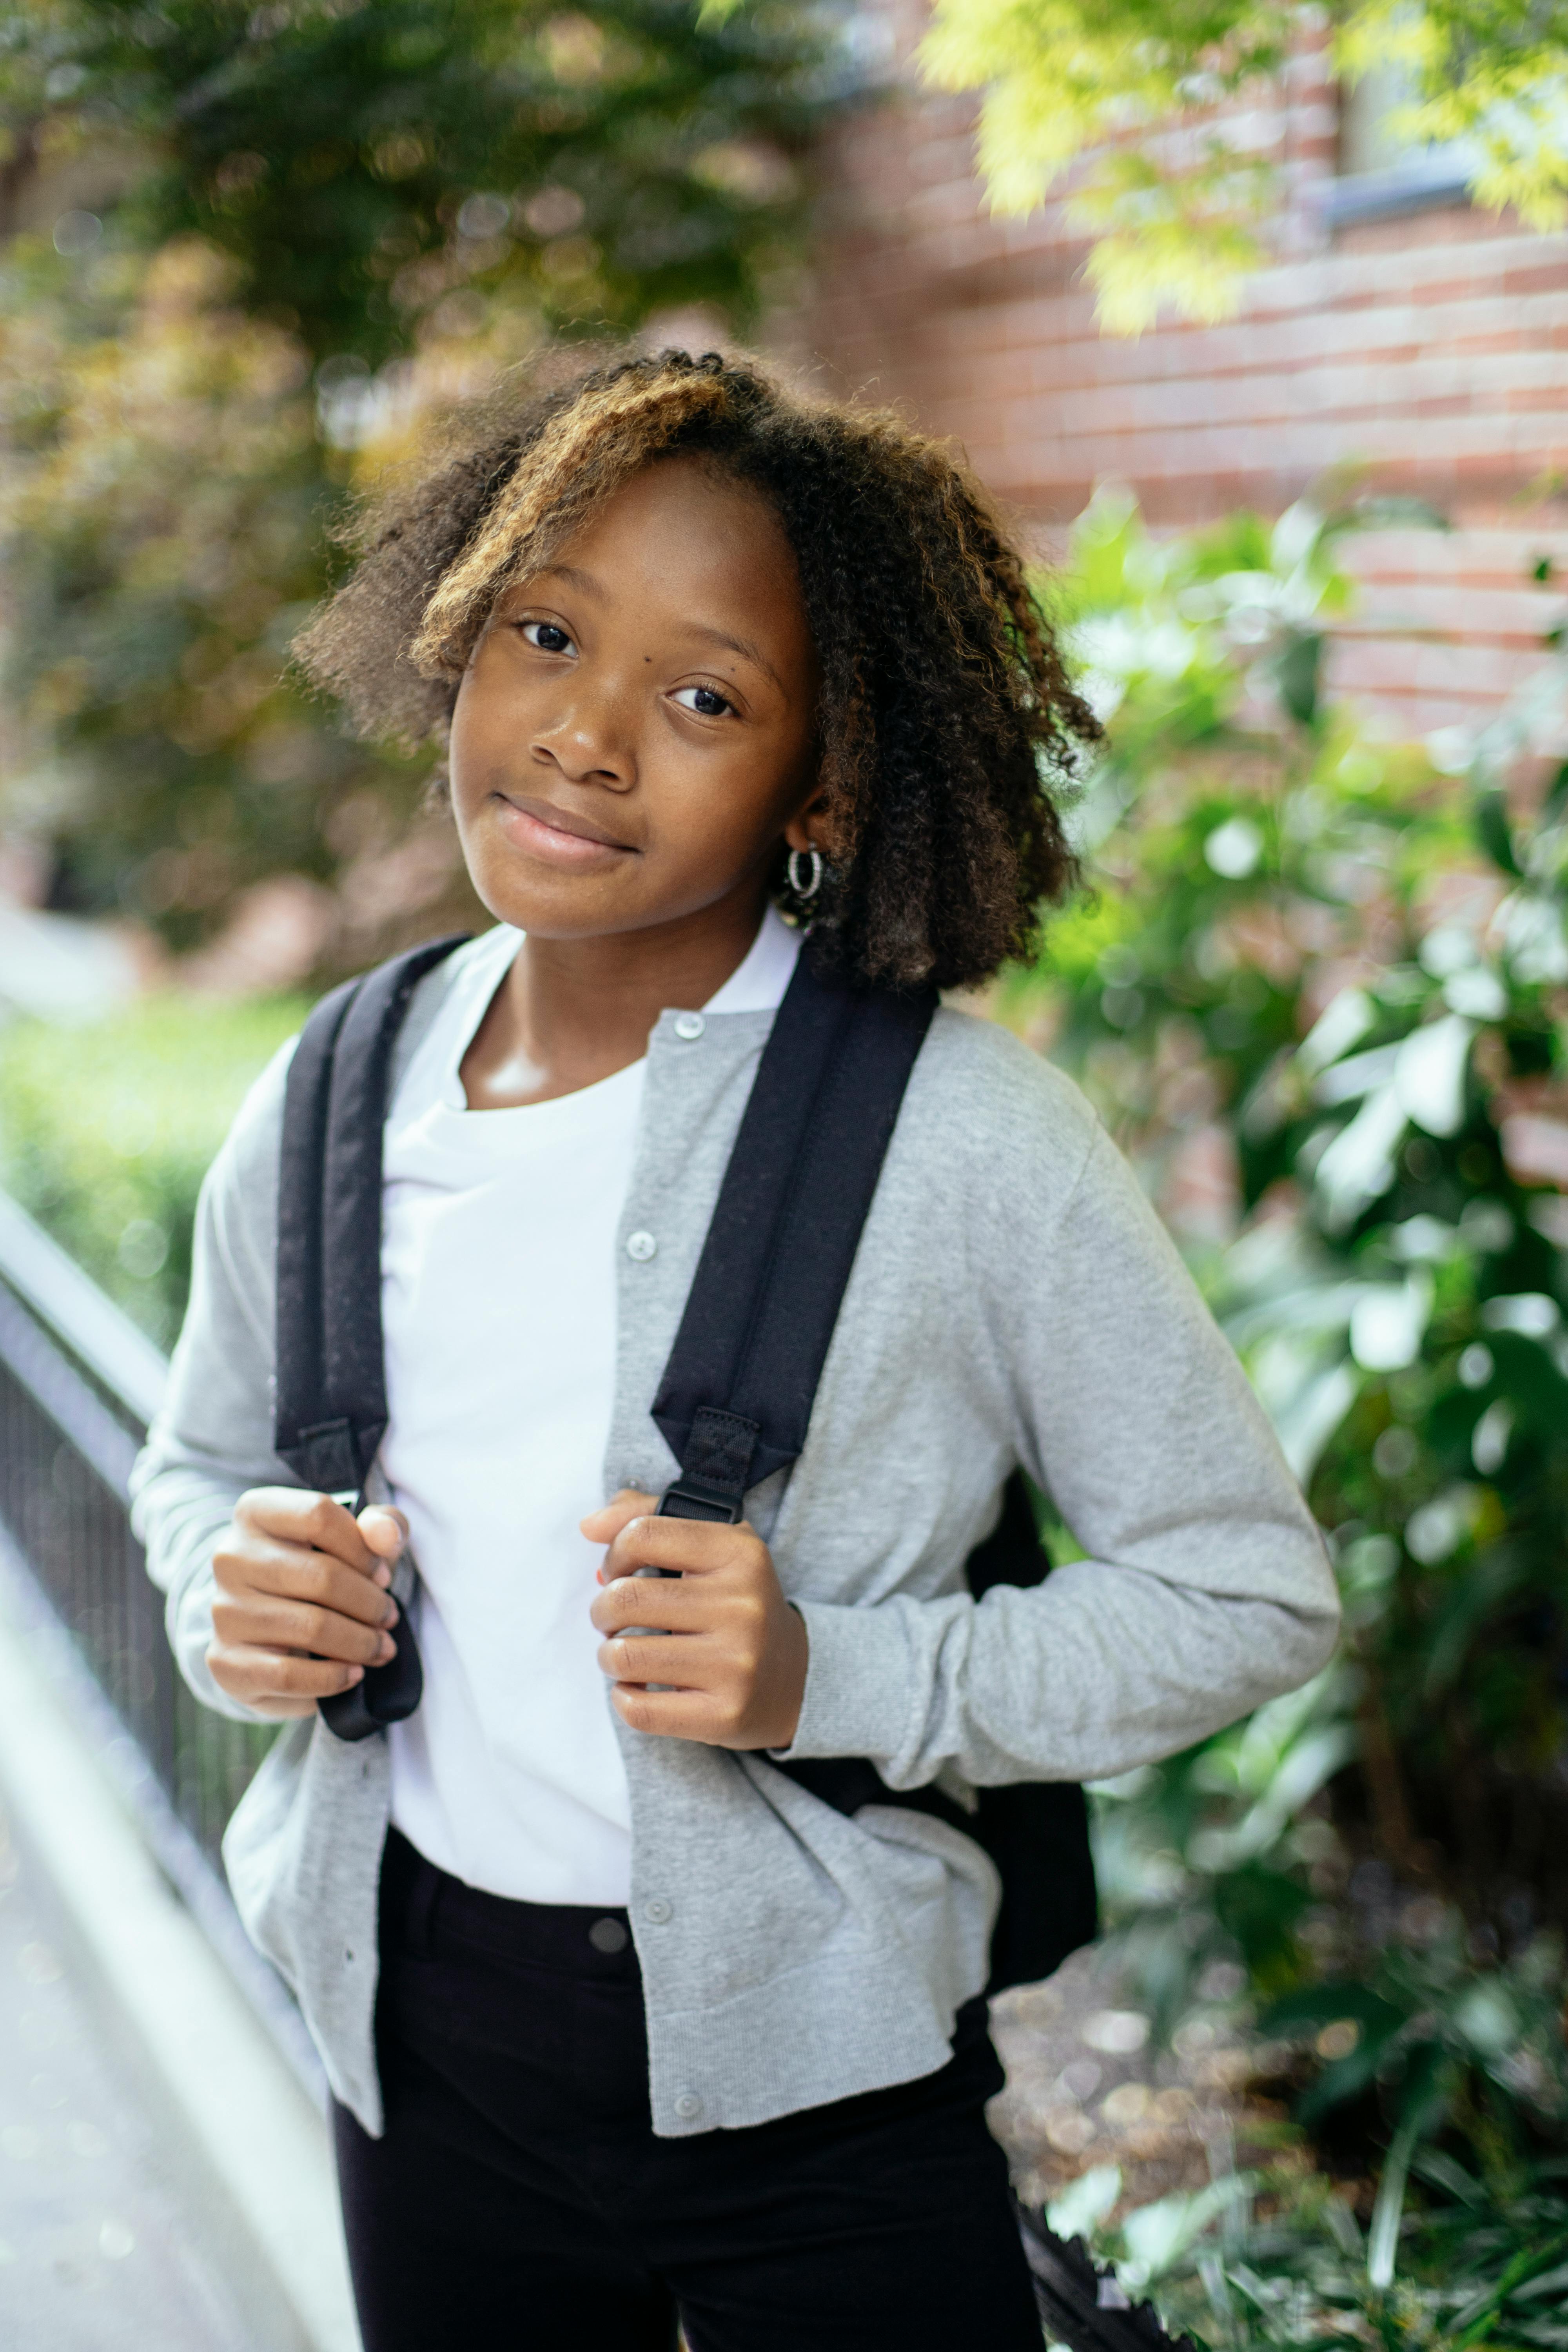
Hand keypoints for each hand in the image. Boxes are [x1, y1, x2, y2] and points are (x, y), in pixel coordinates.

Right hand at [208, 1489, 405, 1718]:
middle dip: (371, 1603)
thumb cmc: (319, 1573)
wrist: (265, 1632)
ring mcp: (223, 1611)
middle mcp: (229, 1558)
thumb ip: (382, 1526)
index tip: (382, 1575)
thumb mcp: (356, 1540)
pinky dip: (332, 1678)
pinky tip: (353, 1674)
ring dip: (360, 1643)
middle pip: (322, 1576)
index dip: (364, 1549)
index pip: (319, 1516)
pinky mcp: (225, 1662)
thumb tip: (387, 1535)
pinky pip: (289, 1675)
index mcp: (255, 1513)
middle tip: (389, 1617)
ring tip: (380, 1647)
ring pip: (311, 1627)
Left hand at [582, 1491, 807, 1750]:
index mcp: (740, 1553)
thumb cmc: (735, 1603)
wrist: (795, 1676)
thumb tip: (588, 1526)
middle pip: (625, 1598)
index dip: (614, 1553)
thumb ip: (648, 1516)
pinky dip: (623, 1697)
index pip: (643, 1533)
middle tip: (612, 1619)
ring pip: (624, 1656)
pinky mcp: (724, 1714)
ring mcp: (737, 1664)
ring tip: (623, 1654)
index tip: (619, 1571)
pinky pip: (638, 1709)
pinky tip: (638, 1687)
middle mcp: (743, 1606)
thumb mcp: (712, 1546)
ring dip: (608, 1656)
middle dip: (602, 1611)